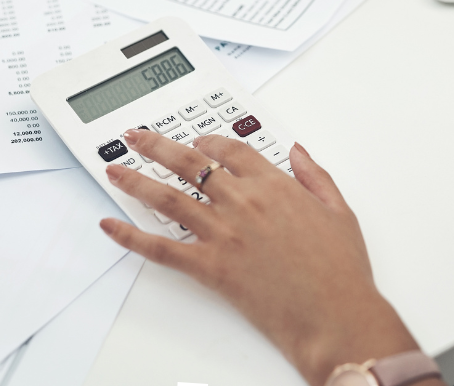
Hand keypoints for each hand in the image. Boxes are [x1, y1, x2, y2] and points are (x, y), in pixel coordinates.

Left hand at [100, 129, 423, 385]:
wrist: (336, 317)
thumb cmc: (341, 269)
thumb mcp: (338, 210)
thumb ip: (315, 174)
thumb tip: (297, 151)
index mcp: (273, 184)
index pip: (229, 150)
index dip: (207, 141)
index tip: (195, 141)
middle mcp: (242, 201)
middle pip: (188, 162)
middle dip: (156, 145)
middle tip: (135, 137)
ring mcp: (223, 232)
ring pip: (168, 197)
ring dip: (136, 179)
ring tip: (114, 168)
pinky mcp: (211, 266)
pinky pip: (163, 248)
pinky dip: (132, 237)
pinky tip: (112, 226)